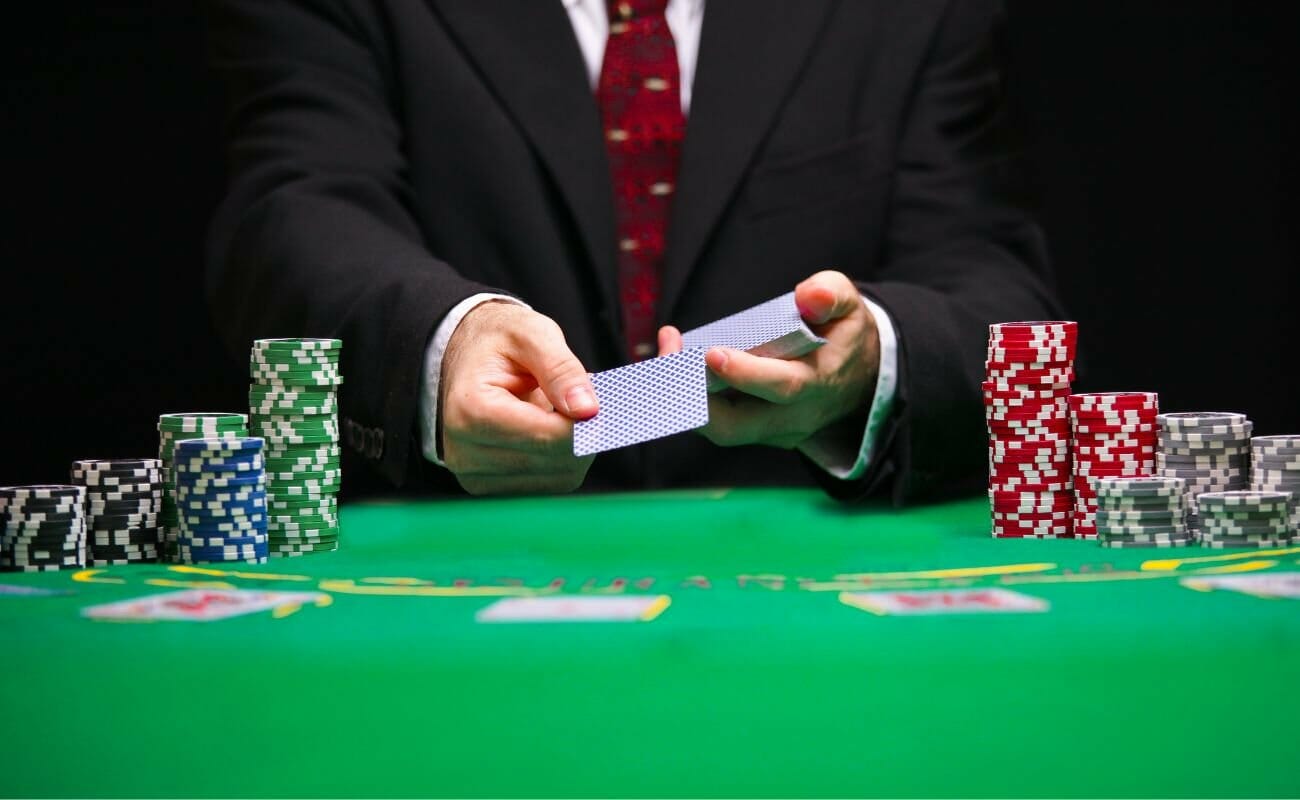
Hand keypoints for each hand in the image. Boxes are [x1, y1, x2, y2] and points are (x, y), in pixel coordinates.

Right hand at [440, 302, 597, 494]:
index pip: (548, 436)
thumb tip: (588, 410)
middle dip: (582, 433)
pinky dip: (561, 460)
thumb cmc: (496, 342)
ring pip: (558, 479)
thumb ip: (561, 369)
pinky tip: (548, 432)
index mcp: (471, 411)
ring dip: (574, 448)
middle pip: (556, 462)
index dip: (584, 421)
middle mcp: (465, 452)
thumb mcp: (531, 333)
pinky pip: (548, 485)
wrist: (464, 357)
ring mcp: (474, 476)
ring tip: (558, 412)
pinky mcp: (488, 487)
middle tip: (581, 400)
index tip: (595, 399)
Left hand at [659, 270, 879, 449]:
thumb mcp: (850, 304)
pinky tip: (676, 365)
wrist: (861, 378)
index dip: (744, 374)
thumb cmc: (844, 334)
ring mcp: (774, 431)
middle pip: (734, 426)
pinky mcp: (759, 433)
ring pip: (720, 430)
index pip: (781, 386)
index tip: (712, 352)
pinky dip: (693, 400)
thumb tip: (807, 296)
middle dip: (694, 396)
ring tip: (668, 354)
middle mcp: (794, 416)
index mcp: (819, 381)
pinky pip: (720, 424)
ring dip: (685, 398)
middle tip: (670, 354)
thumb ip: (831, 294)